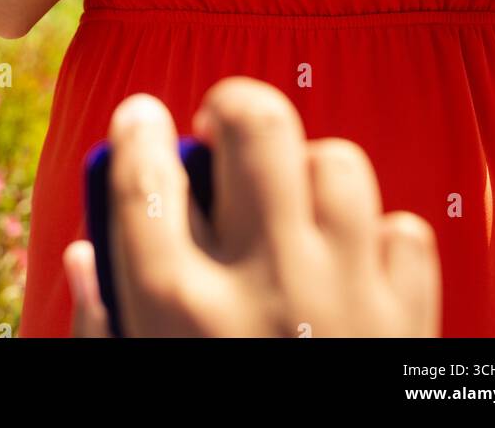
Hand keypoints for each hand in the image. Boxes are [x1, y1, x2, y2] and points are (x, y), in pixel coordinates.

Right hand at [65, 78, 440, 337]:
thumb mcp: (133, 384)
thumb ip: (104, 323)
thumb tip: (84, 252)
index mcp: (176, 306)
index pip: (144, 168)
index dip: (139, 125)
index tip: (144, 118)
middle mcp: (261, 283)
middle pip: (256, 126)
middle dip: (233, 110)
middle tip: (223, 136)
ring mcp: (344, 297)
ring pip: (338, 163)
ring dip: (309, 174)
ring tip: (291, 205)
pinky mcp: (409, 324)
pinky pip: (405, 235)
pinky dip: (380, 241)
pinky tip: (351, 267)